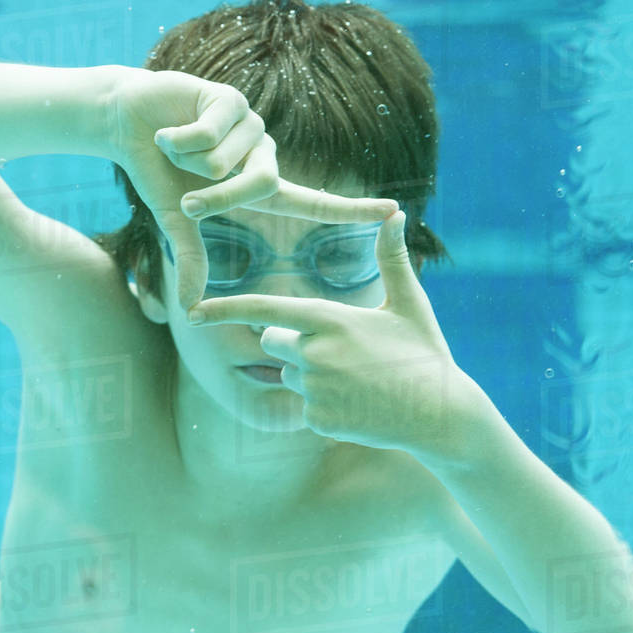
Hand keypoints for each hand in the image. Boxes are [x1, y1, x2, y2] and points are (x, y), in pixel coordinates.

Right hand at [108, 68, 397, 308]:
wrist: (128, 121)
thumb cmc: (158, 171)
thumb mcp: (176, 219)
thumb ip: (192, 259)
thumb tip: (191, 310)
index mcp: (261, 186)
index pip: (315, 202)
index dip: (354, 209)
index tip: (395, 212)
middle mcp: (265, 154)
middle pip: (259, 187)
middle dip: (214, 197)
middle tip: (182, 194)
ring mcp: (252, 124)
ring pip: (227, 162)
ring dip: (188, 161)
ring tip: (175, 147)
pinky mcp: (232, 98)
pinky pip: (208, 134)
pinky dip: (177, 139)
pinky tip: (169, 129)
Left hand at [186, 210, 476, 455]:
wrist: (440, 414)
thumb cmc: (425, 353)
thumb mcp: (409, 303)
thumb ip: (391, 257)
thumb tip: (395, 212)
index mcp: (329, 319)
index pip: (264, 310)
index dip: (223, 309)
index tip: (192, 312)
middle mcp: (315, 354)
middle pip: (272, 342)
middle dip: (293, 343)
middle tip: (342, 351)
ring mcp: (315, 390)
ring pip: (288, 375)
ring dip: (310, 376)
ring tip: (357, 379)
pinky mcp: (318, 420)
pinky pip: (304, 406)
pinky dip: (325, 405)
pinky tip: (359, 404)